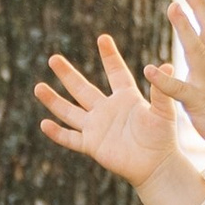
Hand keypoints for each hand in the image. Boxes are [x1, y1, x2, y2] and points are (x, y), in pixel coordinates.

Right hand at [37, 34, 188, 191]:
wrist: (156, 166)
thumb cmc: (163, 138)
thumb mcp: (164, 111)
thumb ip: (161, 90)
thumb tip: (167, 66)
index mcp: (125, 98)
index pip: (116, 72)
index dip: (109, 56)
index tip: (103, 38)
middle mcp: (107, 109)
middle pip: (82, 89)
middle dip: (67, 74)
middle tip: (53, 58)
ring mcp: (97, 127)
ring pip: (70, 111)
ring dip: (54, 100)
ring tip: (38, 87)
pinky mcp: (92, 145)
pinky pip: (71, 138)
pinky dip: (57, 133)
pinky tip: (44, 124)